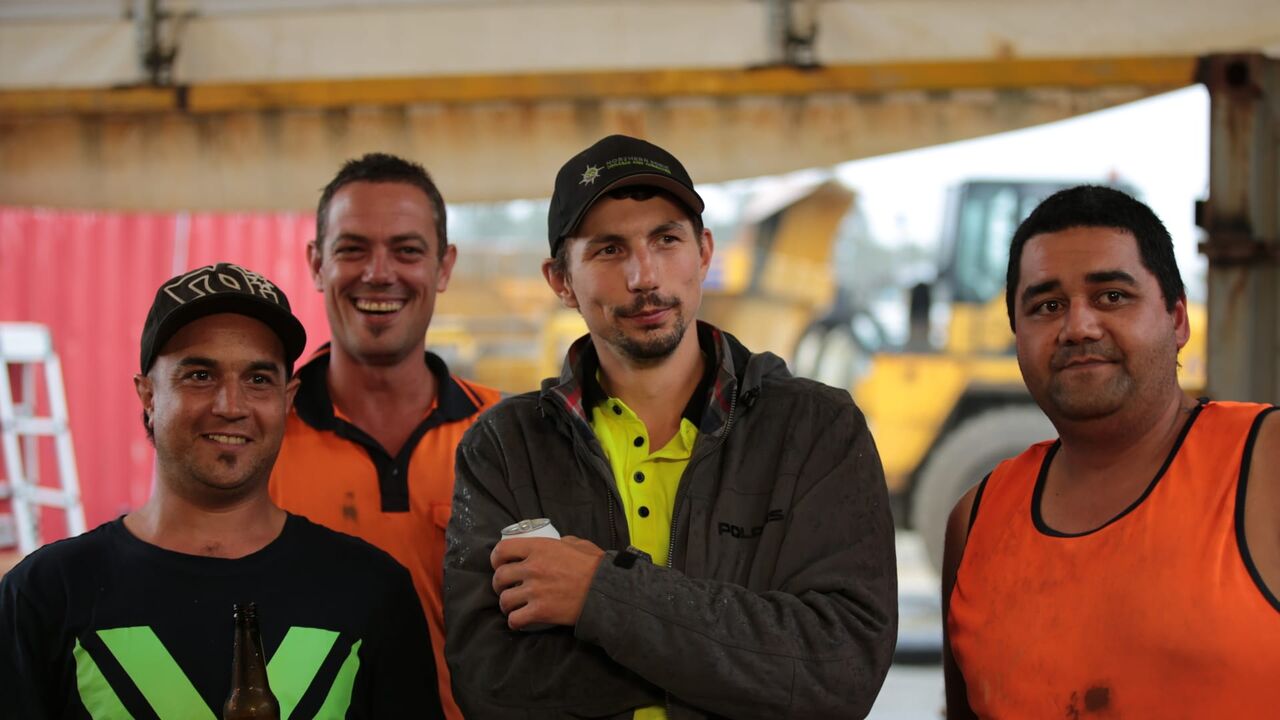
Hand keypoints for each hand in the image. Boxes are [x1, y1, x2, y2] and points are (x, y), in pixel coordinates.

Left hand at [490, 536, 604, 629]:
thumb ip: (563, 542)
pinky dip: (514, 621)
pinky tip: (519, 620)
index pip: (502, 549)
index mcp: (539, 548)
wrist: (606, 590)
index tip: (500, 564)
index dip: (496, 558)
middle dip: (499, 584)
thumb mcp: (578, 544)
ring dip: (506, 604)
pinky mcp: (540, 611)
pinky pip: (515, 619)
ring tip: (512, 606)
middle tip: (505, 588)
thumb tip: (558, 543)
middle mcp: (533, 568)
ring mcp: (535, 591)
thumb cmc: (595, 567)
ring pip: (504, 600)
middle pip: (499, 577)